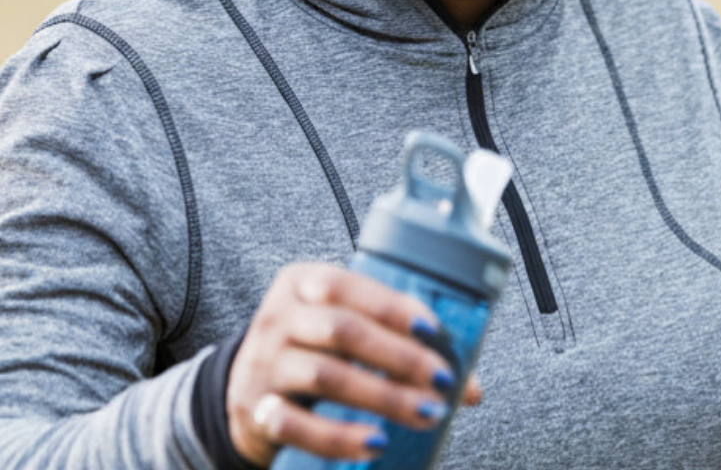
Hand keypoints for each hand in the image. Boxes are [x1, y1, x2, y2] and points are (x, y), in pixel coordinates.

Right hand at [227, 262, 481, 466]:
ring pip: (326, 376)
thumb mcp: (343, 329)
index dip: (393, 308)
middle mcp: (279, 315)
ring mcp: (262, 361)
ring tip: (425, 414)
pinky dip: (339, 437)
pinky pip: (297, 425)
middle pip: (343, 331)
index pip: (350, 286)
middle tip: (442, 381)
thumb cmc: (314, 348)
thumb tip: (470, 387)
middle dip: (399, 357)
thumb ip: (398, 342)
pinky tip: (375, 444)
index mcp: (303, 281)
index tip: (434, 332)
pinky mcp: (253, 408)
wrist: (245, 387)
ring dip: (382, 397)